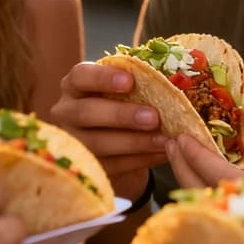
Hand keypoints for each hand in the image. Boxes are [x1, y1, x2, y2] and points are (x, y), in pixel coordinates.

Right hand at [51, 62, 165, 197]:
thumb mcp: (128, 90)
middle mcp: (66, 111)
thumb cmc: (124, 103)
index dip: (103, 78)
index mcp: (76, 85)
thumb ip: (143, 82)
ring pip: (97, 144)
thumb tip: (176, 79)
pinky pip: (111, 165)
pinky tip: (162, 154)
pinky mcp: (85, 166)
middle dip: (121, 115)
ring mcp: (73, 141)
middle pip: (86, 112)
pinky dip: (139, 160)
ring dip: (134, 142)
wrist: (116, 140)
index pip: (81, 76)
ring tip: (164, 140)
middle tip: (153, 117)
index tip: (130, 81)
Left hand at [167, 118, 243, 239]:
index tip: (181, 136)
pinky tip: (197, 183)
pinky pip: (215, 223)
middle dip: (182, 166)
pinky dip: (200, 201)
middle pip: (201, 195)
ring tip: (181, 158)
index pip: (217, 175)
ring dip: (187, 183)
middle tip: (172, 142)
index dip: (196, 154)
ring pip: (203, 211)